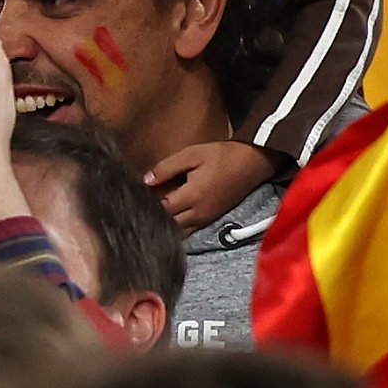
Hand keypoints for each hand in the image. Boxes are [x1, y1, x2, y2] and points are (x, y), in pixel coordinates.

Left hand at [147, 135, 278, 230]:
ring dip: (165, 225)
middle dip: (154, 218)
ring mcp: (206, 219)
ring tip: (153, 214)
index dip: (146, 204)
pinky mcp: (211, 220)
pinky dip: (177, 228)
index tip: (135, 196)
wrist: (252, 163)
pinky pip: (189, 231)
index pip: (161, 208)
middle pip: (168, 225)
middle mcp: (198, 213)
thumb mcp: (192, 154)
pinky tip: (169, 218)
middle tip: (140, 208)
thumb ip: (167, 167)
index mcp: (192, 196)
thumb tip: (145, 180)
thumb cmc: (222, 156)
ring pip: (178, 232)